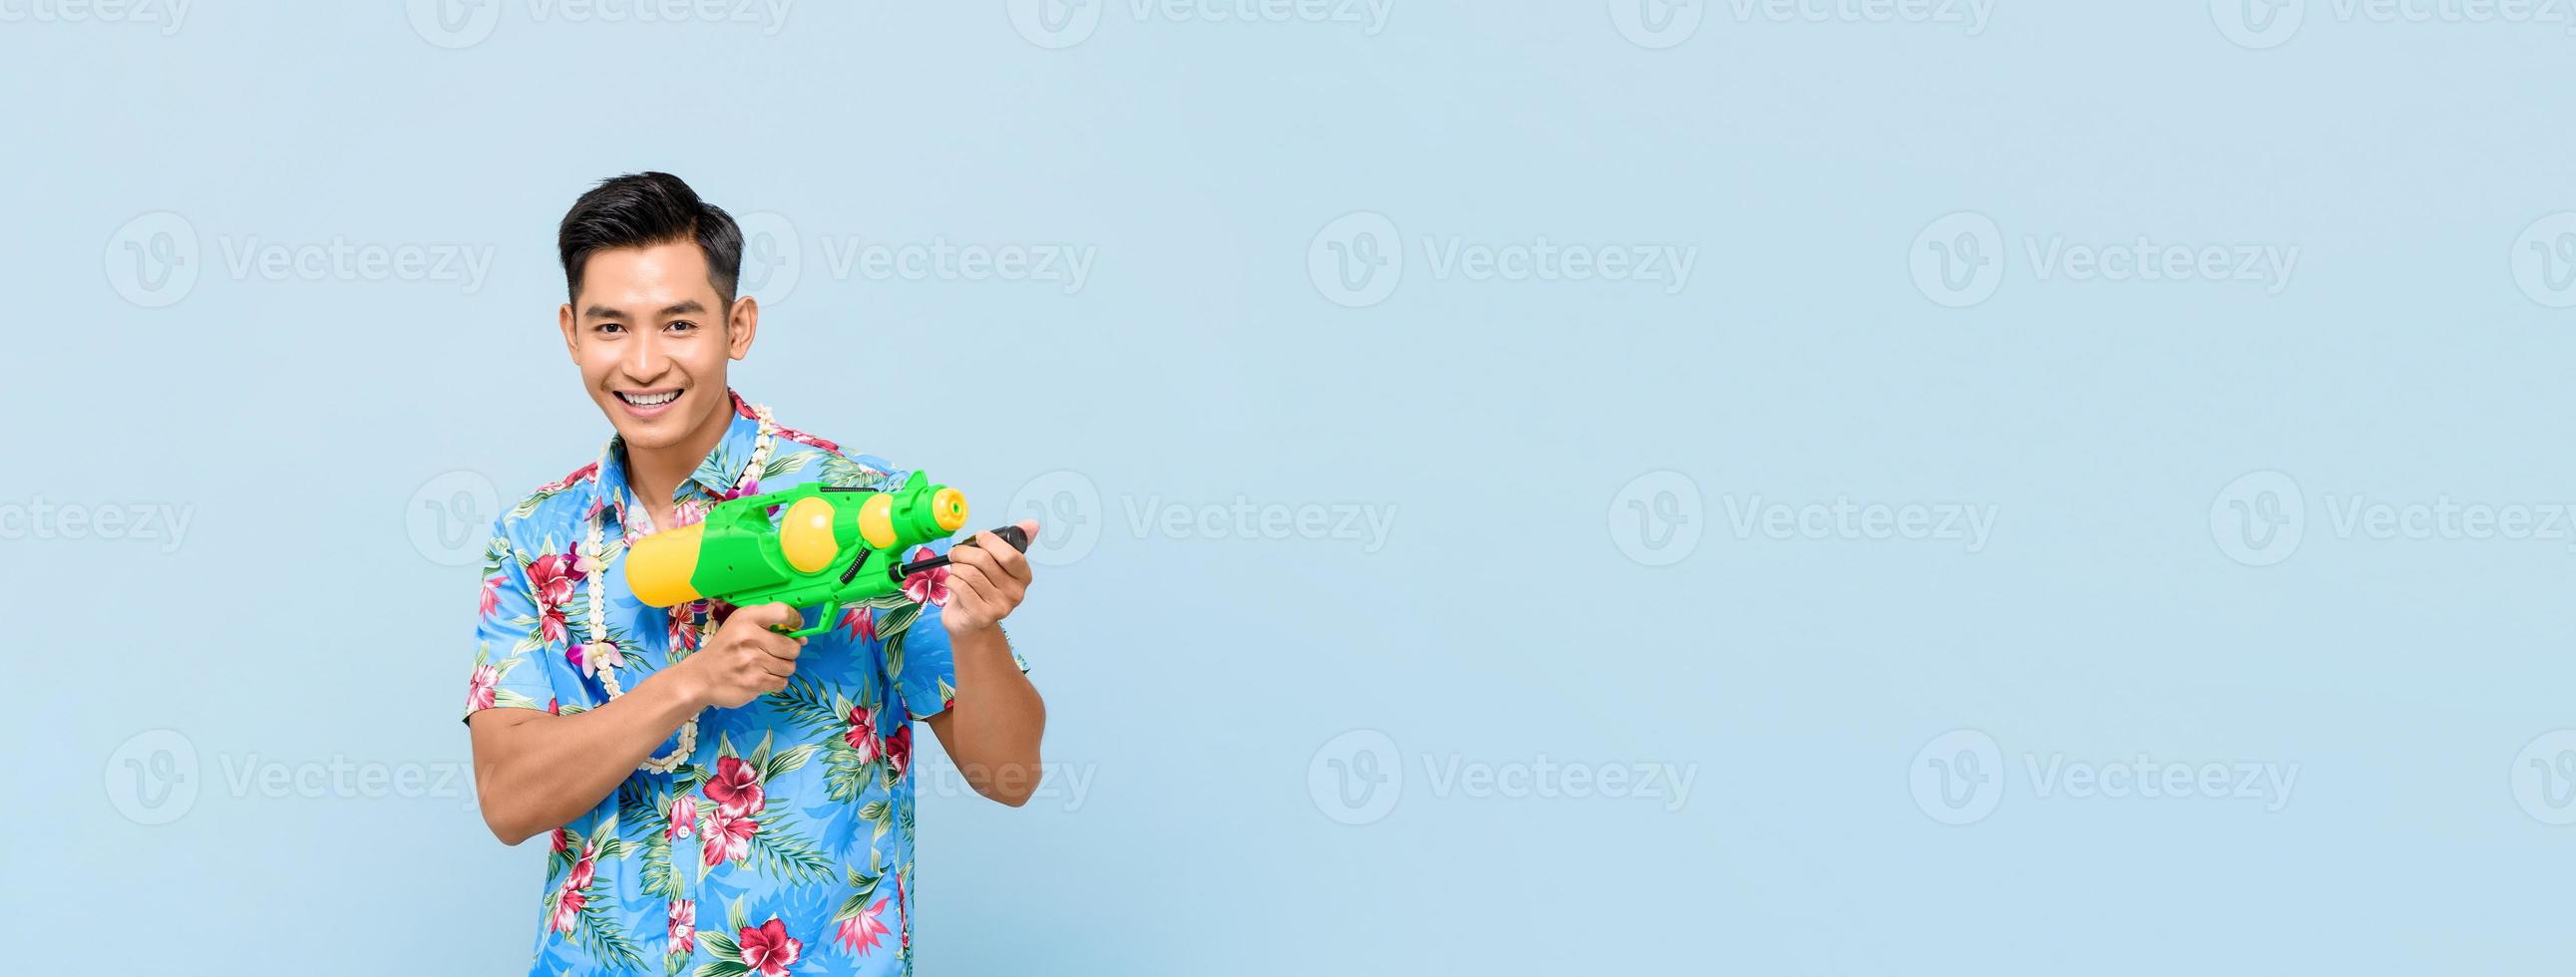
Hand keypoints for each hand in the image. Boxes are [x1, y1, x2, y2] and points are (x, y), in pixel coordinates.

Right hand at [676, 602, 804, 708]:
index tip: (794, 628)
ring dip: (781, 669)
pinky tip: (761, 678)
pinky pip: (782, 683)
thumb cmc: (726, 649)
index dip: (795, 621)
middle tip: (773, 654)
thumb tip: (802, 639)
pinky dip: (775, 682)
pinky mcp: (754, 682)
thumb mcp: (741, 626)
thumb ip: (771, 626)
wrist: (700, 677)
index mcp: (746, 618)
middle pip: (793, 647)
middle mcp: (749, 637)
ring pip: (789, 667)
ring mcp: (752, 661)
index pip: (783, 612)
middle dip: (789, 653)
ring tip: (764, 667)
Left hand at [942, 519, 1038, 636]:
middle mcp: (1016, 593)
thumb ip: (1013, 542)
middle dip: (963, 552)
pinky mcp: (982, 616)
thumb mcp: (998, 564)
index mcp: (1023, 577)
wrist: (970, 622)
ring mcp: (1000, 606)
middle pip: (984, 561)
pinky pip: (960, 587)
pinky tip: (953, 583)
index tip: (978, 537)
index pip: (1010, 554)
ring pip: (969, 573)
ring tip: (956, 571)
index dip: (990, 541)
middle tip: (955, 553)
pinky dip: (951, 581)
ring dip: (956, 568)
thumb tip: (1033, 524)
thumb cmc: (982, 587)